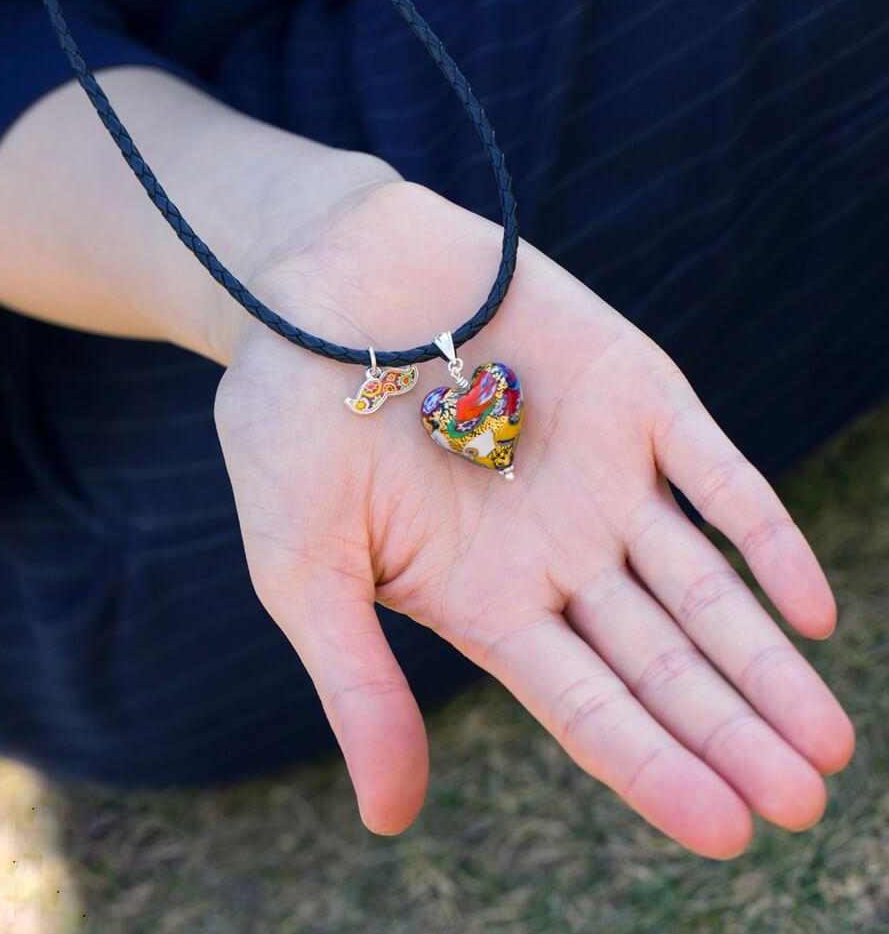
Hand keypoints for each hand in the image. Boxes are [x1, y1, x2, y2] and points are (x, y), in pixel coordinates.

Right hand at [213, 180, 853, 858]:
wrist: (321, 286)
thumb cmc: (290, 428)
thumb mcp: (302, 568)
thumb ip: (358, 683)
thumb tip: (389, 820)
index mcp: (484, 600)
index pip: (585, 703)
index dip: (652, 767)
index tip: (726, 830)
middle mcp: (559, 553)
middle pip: (660, 659)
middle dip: (731, 731)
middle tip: (806, 806)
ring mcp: (604, 477)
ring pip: (703, 583)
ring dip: (764, 656)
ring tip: (826, 741)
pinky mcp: (638, 397)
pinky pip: (718, 474)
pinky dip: (766, 534)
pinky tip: (812, 609)